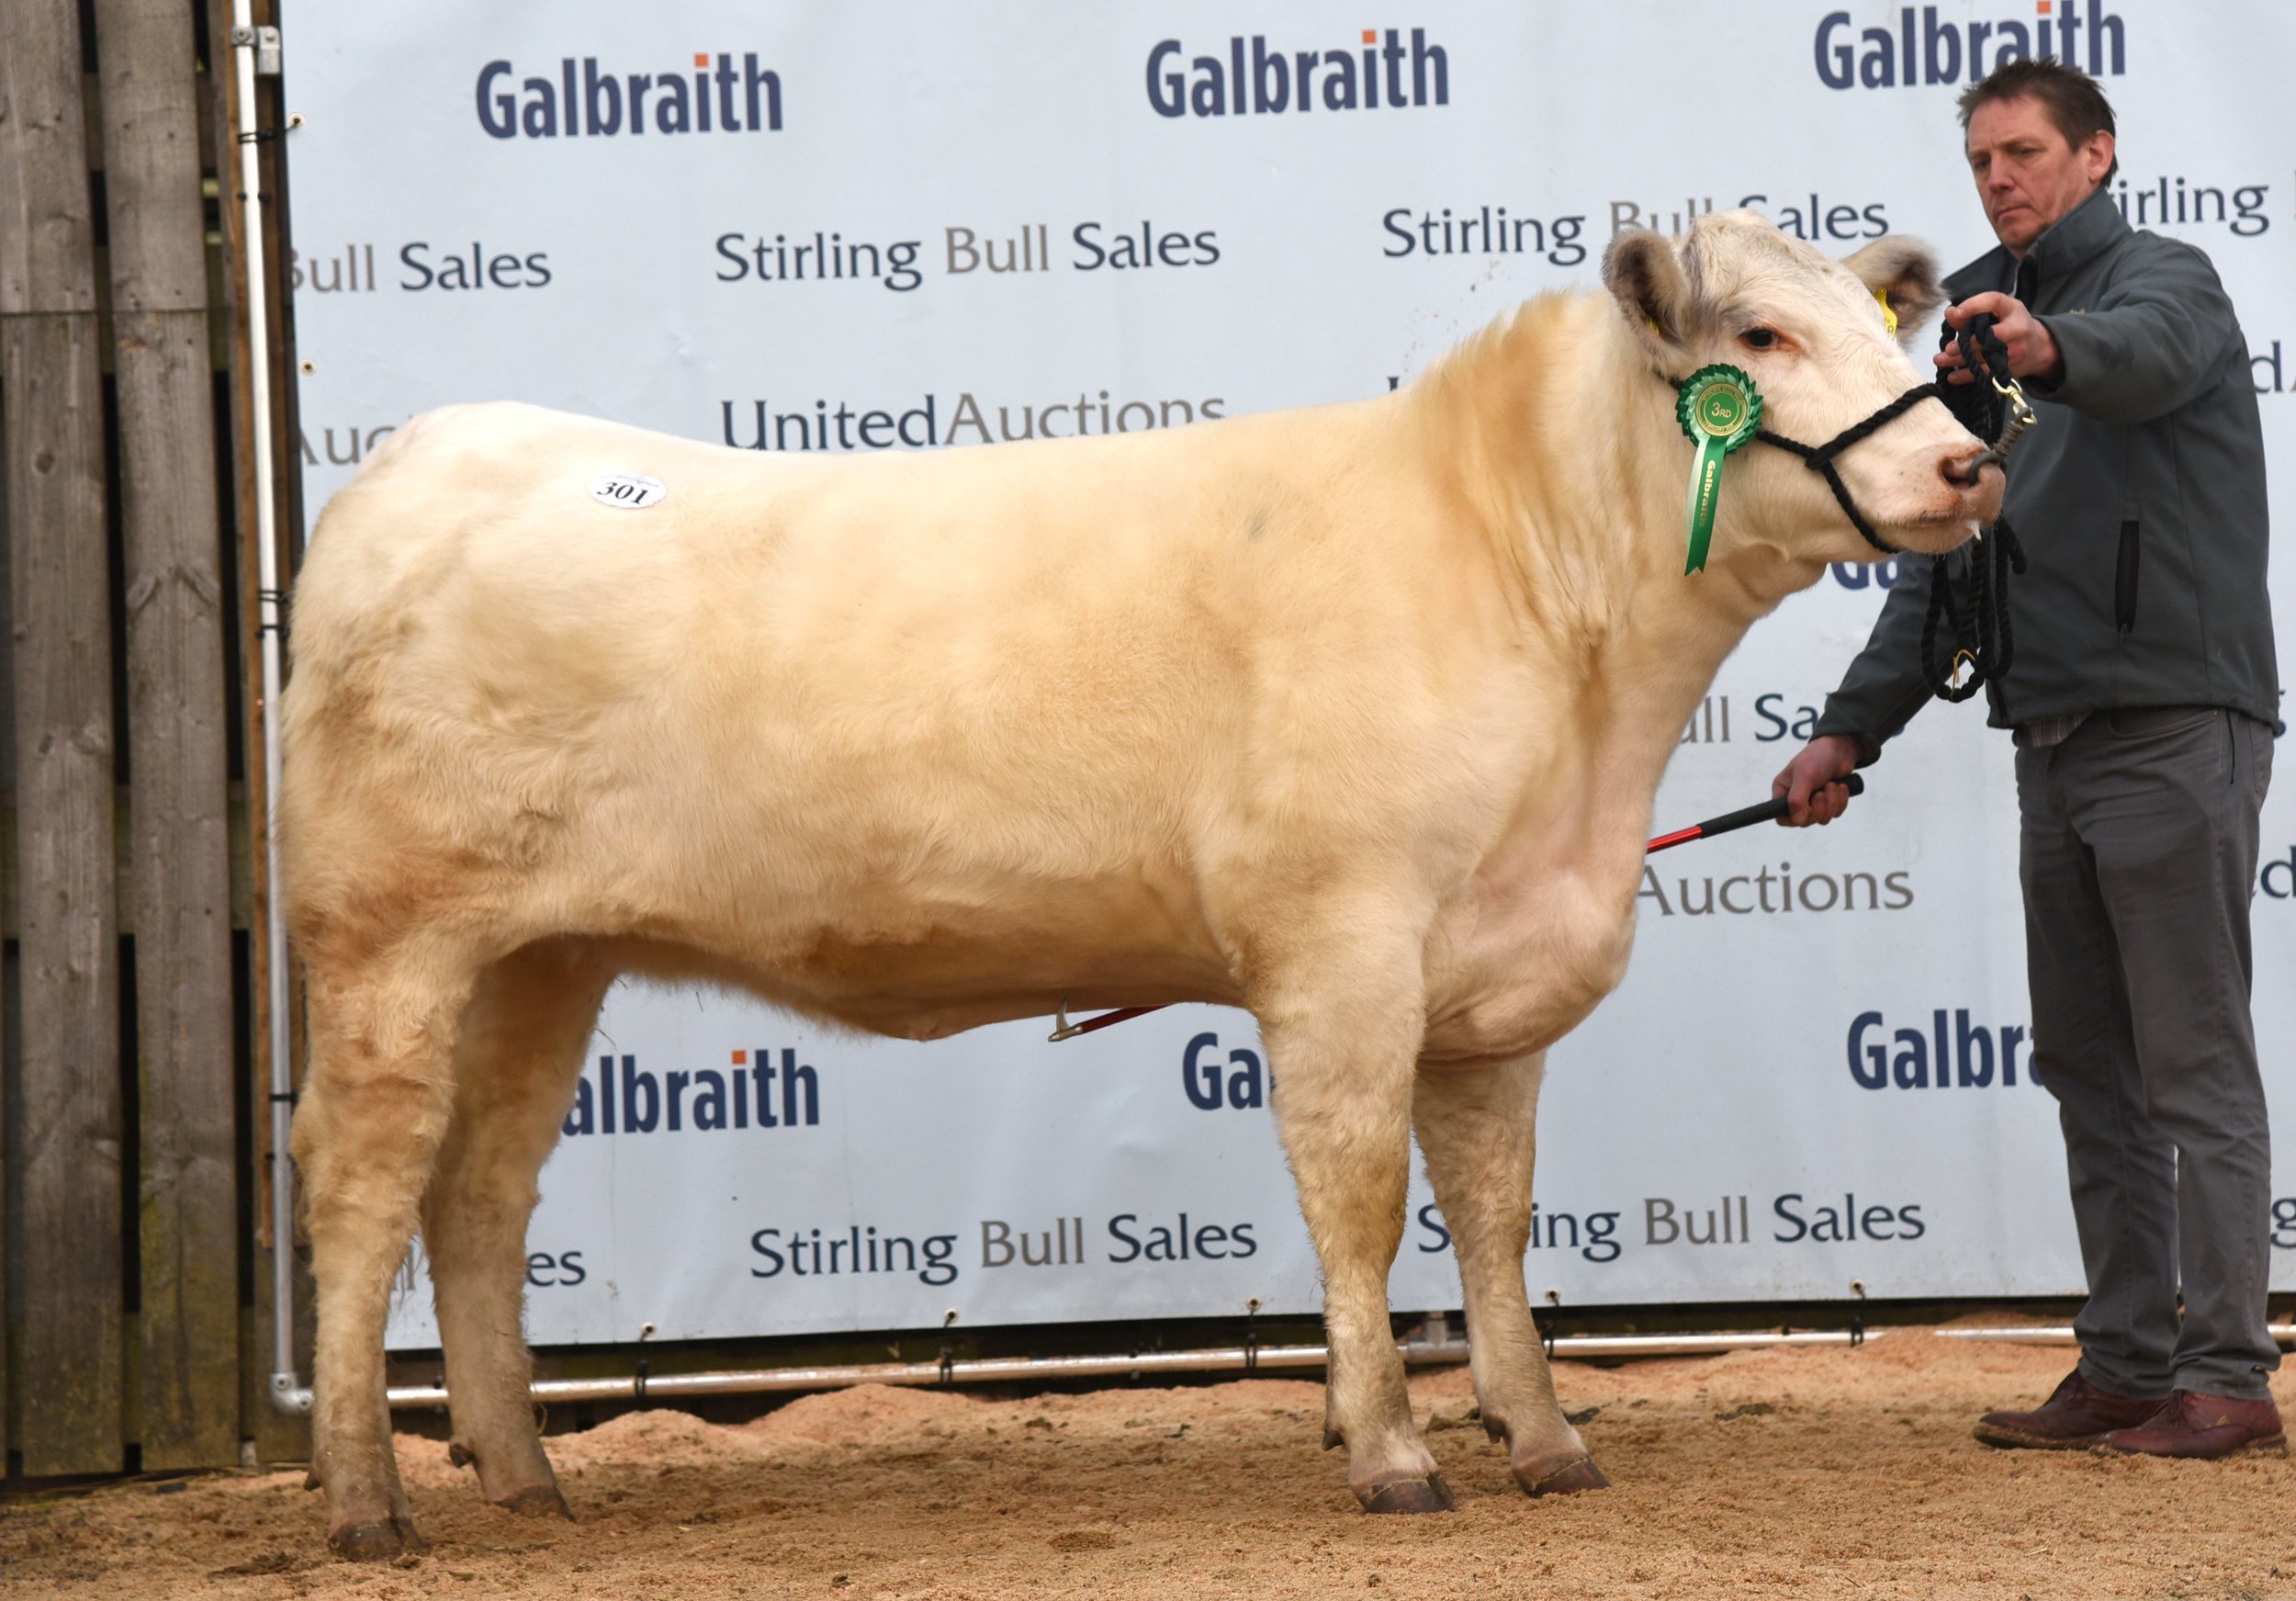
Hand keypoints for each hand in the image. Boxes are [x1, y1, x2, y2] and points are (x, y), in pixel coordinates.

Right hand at [1772, 734, 1862, 826]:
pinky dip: (1841, 801)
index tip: (1807, 807)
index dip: (1795, 818)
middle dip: (1819, 808)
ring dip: (1831, 803)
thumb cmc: (1818, 757)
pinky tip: (1841, 787)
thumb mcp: (1805, 776)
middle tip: (1822, 792)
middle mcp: (1795, 799)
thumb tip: (1797, 821)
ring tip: (1832, 785)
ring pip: (1822, 818)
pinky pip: (1835, 813)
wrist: (1841, 749)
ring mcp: (1813, 802)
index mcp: (1783, 792)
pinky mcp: (1828, 802)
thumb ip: (1797, 799)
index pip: (1782, 818)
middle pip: (1805, 821)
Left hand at [1935, 292, 2062, 384]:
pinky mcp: (2010, 368)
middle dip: (1968, 343)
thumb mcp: (1996, 312)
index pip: (1994, 301)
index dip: (1974, 305)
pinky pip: (1986, 374)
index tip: (1956, 312)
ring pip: (1985, 357)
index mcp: (2013, 308)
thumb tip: (1950, 313)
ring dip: (1959, 360)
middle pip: (1991, 336)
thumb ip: (1970, 312)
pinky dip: (1967, 376)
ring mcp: (2016, 350)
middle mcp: (2018, 328)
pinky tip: (1952, 376)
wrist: (2037, 347)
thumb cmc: (2010, 325)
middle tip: (1948, 348)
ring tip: (1940, 359)